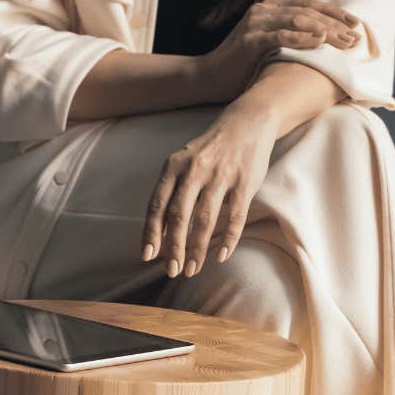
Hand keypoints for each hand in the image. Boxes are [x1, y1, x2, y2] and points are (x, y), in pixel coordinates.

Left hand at [141, 109, 278, 278]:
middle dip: (173, 247)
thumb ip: (171, 190)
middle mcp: (195, 171)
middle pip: (179, 215)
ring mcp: (221, 176)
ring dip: (197, 249)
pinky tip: (220, 256)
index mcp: (174, 166)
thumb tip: (157, 229)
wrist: (246, 123)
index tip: (147, 256)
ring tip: (192, 268)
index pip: (157, 204)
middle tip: (171, 270)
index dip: (151, 231)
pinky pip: (235, 217)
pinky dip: (228, 239)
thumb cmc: (209, 150)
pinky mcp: (245, 183)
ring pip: (205, 220)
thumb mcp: (184, 162)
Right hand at [196, 0, 362, 102]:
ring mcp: (255, 23)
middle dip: (335, 24)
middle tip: (355, 38)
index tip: (356, 23)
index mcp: (270, 9)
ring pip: (298, 20)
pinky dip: (302, 38)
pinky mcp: (250, 40)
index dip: (334, 13)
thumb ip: (289, 37)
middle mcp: (263, 11)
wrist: (209, 77)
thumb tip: (323, 43)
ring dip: (325, 31)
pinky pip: (281, 36)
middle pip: (307, 11)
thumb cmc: (243, 66)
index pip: (309, 5)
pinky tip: (319, 42)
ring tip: (344, 42)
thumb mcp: (269, 46)